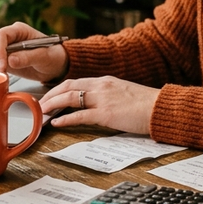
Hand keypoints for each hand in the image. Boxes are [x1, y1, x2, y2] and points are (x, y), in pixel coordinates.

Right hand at [0, 21, 67, 82]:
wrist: (56, 66)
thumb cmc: (53, 56)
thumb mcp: (45, 57)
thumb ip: (28, 57)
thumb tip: (10, 60)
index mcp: (19, 31)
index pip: (0, 36)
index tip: (2, 65)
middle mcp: (9, 39)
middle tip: (3, 76)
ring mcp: (5, 50)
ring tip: (3, 79)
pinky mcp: (4, 61)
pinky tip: (0, 80)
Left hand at [39, 76, 158, 134]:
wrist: (161, 108)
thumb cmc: (147, 104)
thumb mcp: (124, 93)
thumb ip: (109, 95)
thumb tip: (97, 104)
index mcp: (106, 80)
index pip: (76, 81)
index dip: (59, 89)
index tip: (50, 95)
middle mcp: (102, 86)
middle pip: (68, 86)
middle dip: (51, 94)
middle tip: (41, 103)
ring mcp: (103, 99)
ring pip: (70, 97)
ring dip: (53, 104)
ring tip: (43, 112)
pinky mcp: (106, 114)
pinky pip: (80, 115)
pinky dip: (65, 118)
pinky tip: (56, 122)